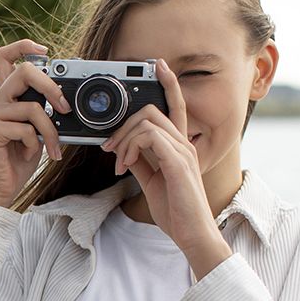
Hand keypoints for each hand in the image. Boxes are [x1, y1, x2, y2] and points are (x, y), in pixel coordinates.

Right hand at [0, 39, 71, 207]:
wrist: (0, 189)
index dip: (24, 46)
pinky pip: (26, 129)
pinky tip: (28, 154)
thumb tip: (64, 99)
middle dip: (52, 87)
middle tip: (64, 108)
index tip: (45, 51)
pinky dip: (35, 144)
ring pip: (33, 107)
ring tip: (53, 148)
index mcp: (6, 97)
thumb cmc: (18, 160)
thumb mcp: (36, 130)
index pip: (5, 56)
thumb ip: (42, 111)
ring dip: (50, 131)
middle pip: (25, 70)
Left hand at [100, 59, 230, 274]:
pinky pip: (150, 138)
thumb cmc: (175, 210)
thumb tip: (124, 150)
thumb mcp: (151, 181)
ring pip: (148, 122)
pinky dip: (130, 148)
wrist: (191, 234)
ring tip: (117, 161)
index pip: (175, 106)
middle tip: (109, 148)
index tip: (157, 66)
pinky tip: (124, 165)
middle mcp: (184, 144)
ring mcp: (183, 152)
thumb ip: (141, 161)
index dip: (168, 83)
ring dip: (123, 139)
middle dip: (123, 125)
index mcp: (179, 146)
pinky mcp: (178, 163)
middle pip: (152, 111)